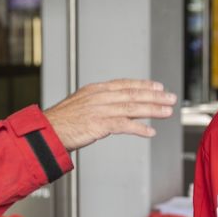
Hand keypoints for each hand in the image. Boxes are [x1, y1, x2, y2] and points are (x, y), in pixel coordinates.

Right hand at [44, 79, 176, 150]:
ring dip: (152, 110)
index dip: (143, 85)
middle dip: (154, 96)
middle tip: (170, 98)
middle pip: (132, 94)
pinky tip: (150, 132)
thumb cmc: (60, 122)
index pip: (124, 84)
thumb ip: (98, 104)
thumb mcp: (80, 106)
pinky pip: (124, 125)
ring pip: (132, 107)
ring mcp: (100, 110)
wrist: (46, 131)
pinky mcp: (99, 124)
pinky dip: (139, 128)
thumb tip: (114, 108)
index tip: (157, 87)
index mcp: (95, 90)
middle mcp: (99, 97)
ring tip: (167, 112)